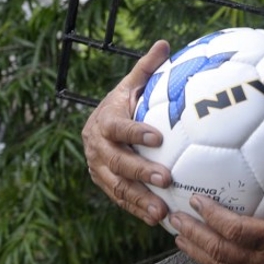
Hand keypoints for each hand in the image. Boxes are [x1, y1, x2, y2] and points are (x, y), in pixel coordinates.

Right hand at [82, 40, 172, 225]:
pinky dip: (137, 210)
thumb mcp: (132, 84)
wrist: (97, 126)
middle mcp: (97, 147)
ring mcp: (98, 169)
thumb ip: (147, 68)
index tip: (158, 138)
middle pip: (117, 162)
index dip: (136, 133)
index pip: (119, 128)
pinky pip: (120, 200)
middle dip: (141, 172)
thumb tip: (164, 43)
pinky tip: (157, 219)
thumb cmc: (124, 103)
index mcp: (105, 121)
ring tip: (161, 211)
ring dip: (140, 199)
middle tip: (166, 178)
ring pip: (117, 186)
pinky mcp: (104, 184)